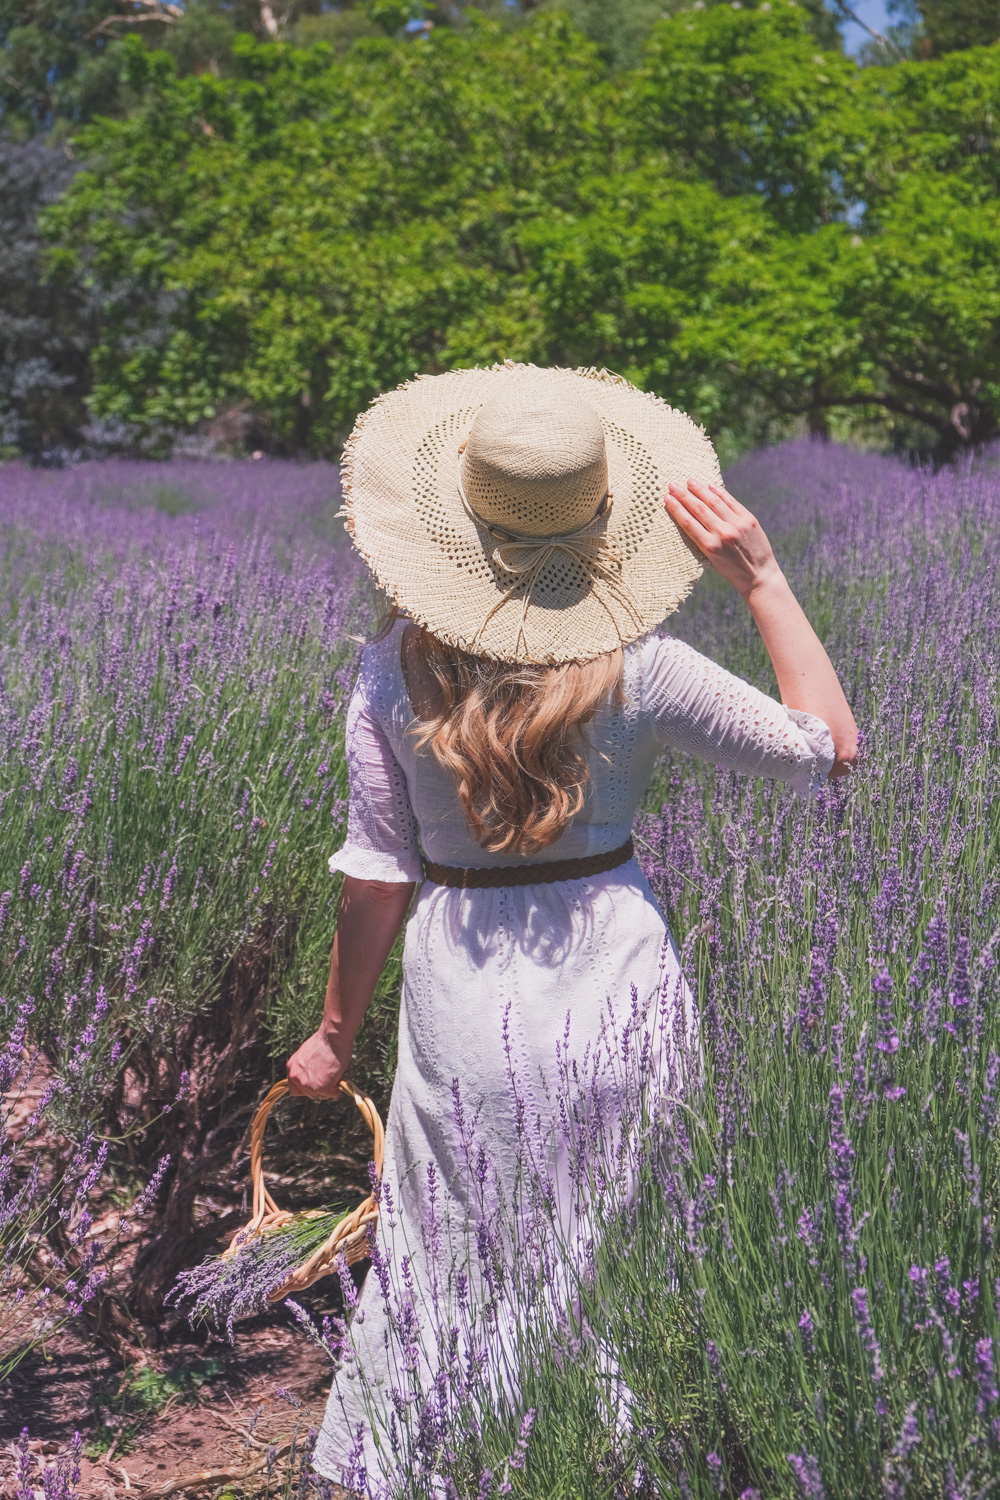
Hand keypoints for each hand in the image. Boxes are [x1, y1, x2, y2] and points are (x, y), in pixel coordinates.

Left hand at [286, 1027, 350, 1099]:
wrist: (333, 1037)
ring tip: (334, 1079)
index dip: (305, 1087)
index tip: (313, 1084)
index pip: (294, 1087)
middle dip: (316, 1089)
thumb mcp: (306, 1054)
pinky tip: (339, 1081)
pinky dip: (336, 1090)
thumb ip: (305, 1066)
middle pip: (306, 1093)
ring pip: (318, 1095)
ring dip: (326, 1090)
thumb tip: (313, 1073)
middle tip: (327, 1082)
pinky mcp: (321, 1087)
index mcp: (292, 1067)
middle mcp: (296, 1077)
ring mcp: (308, 1083)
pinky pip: (330, 1094)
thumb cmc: (324, 1041)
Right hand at [665, 478, 782, 602]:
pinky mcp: (749, 519)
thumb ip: (703, 539)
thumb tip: (693, 516)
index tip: (667, 498)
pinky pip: (731, 502)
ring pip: (714, 502)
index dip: (676, 508)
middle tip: (672, 485)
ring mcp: (737, 525)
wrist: (759, 575)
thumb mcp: (712, 559)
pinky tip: (710, 486)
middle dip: (683, 495)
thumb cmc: (732, 570)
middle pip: (698, 509)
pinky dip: (720, 493)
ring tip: (690, 481)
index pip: (688, 522)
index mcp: (709, 546)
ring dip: (700, 490)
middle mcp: (722, 533)